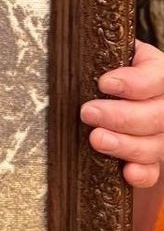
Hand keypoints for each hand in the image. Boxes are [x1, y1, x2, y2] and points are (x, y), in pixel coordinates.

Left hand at [81, 40, 163, 187]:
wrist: (108, 94)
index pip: (157, 78)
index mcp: (158, 74)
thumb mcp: (107, 57)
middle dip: (122, 116)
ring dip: (126, 144)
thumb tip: (75, 61)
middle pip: (159, 115)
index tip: (103, 84)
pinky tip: (127, 171)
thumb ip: (101, 58)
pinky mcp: (153, 160)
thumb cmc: (105, 70)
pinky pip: (154, 172)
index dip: (134, 83)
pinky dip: (142, 174)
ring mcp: (162, 135)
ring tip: (96, 139)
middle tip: (88, 112)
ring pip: (157, 144)